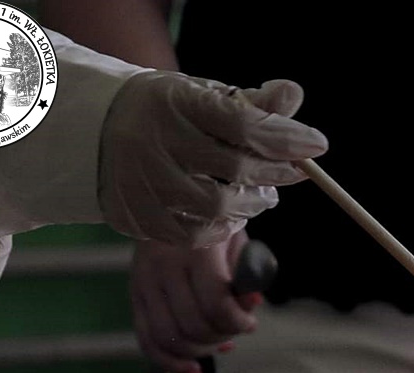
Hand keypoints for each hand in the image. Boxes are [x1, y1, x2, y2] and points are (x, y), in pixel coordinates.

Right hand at [99, 72, 326, 245]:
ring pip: (215, 210)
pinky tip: (228, 214)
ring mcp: (140, 184)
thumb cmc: (168, 112)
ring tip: (258, 194)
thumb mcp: (206, 95)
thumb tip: (293, 96)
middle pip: (233, 171)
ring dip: (250, 206)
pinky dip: (221, 228)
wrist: (97, 131)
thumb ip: (253, 102)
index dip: (284, 138)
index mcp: (175, 103)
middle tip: (291, 172)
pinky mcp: (134, 216)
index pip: (240, 124)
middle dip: (273, 175)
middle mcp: (153, 143)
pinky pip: (192, 236)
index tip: (316, 145)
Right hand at [130, 231, 261, 372]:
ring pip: (168, 338)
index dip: (237, 323)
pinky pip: (146, 340)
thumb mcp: (238, 241)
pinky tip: (192, 369)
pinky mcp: (134, 295)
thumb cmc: (213, 225)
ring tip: (217, 344)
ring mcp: (143, 282)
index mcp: (195, 250)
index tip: (250, 323)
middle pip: (192, 326)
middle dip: (220, 336)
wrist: (171, 202)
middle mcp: (163, 266)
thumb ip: (248, 275)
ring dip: (199, 351)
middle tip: (234, 330)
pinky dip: (169, 362)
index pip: (215, 304)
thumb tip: (251, 305)